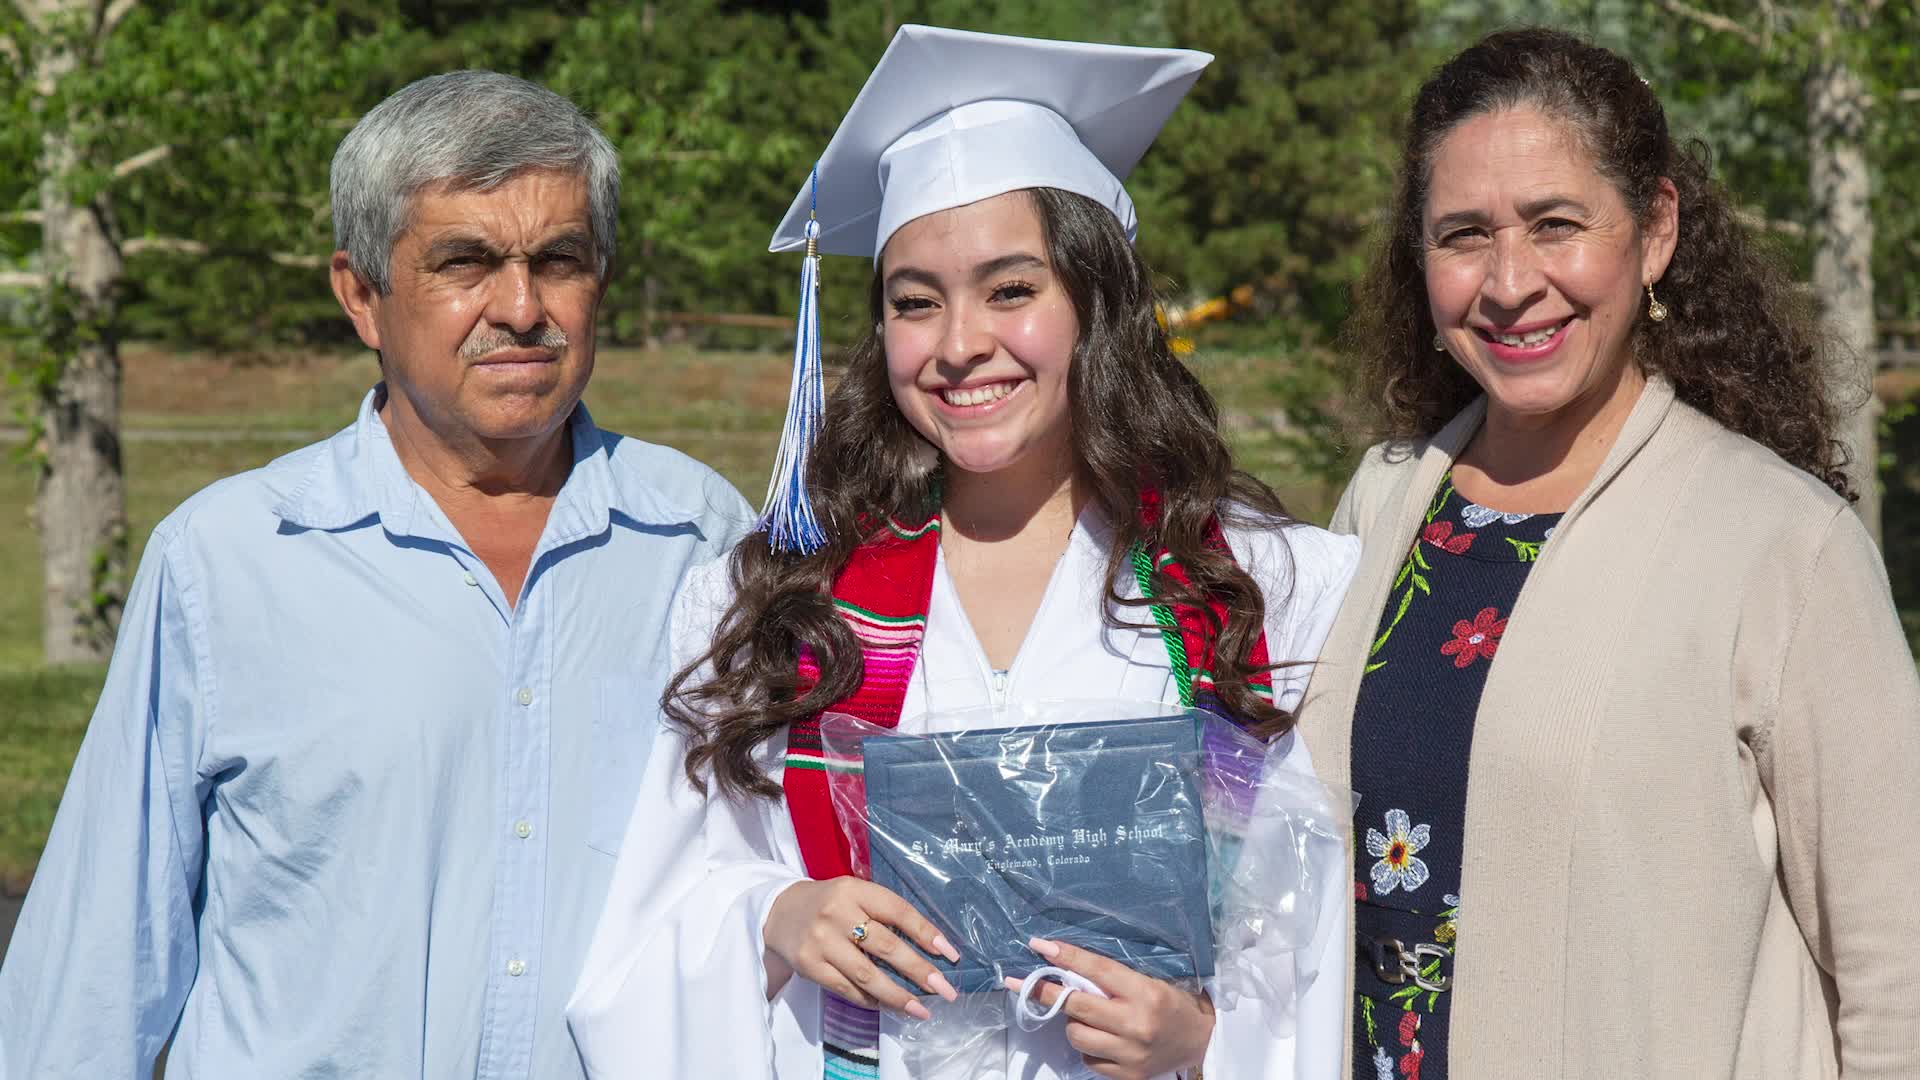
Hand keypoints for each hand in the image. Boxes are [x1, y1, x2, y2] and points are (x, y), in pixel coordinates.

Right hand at [763, 877, 961, 1019]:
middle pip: (886, 946)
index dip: (927, 933)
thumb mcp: (855, 894)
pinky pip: (846, 988)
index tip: (951, 955)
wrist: (777, 910)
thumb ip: (885, 914)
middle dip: (920, 971)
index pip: (898, 911)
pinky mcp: (808, 965)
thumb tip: (929, 949)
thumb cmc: (830, 904)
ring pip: (867, 974)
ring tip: (921, 1010)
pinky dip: (870, 1000)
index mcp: (855, 890)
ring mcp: (821, 941)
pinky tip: (888, 1005)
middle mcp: (837, 913)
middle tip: (946, 990)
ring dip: (898, 995)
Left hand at [1005, 937, 1214, 1079]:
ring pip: (1077, 1035)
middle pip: (1078, 1005)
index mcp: (1146, 993)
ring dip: (1073, 1023)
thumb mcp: (1150, 982)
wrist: (1201, 1041)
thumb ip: (1114, 979)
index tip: (1040, 946)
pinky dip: (1088, 1047)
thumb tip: (1067, 970)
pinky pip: (1088, 1060)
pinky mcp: (1127, 1076)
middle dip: (1046, 991)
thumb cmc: (1173, 1004)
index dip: (1067, 957)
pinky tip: (1102, 1039)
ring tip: (1087, 1016)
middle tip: (1025, 982)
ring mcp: (1131, 1054)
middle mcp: (1137, 1025)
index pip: (1098, 970)